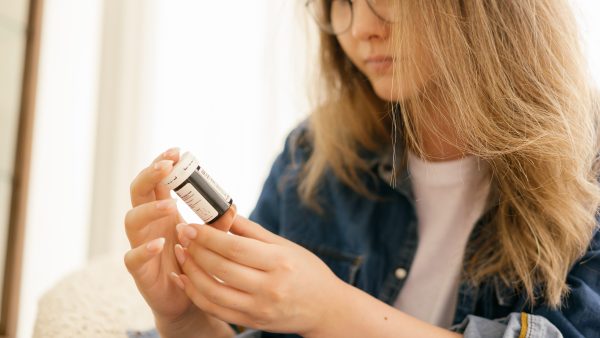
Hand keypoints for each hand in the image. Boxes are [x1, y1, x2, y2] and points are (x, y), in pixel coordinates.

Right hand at [123, 148, 235, 332]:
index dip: (161, 164)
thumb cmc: (195, 263)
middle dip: (150, 176)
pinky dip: (143, 250)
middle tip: (166, 166)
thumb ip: (218, 224)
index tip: (175, 152)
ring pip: (131, 220)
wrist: (186, 301)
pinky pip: (132, 258)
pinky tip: (159, 244)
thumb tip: (231, 206)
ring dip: (150, 209)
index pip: (156, 181)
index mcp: (163, 212)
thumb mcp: (210, 240)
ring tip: (170, 204)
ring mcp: (140, 246)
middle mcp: (148, 225)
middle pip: (138, 192)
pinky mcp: (140, 272)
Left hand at [172, 216, 344, 335]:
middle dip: (195, 249)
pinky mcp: (252, 321)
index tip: (191, 224)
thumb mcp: (285, 246)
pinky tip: (186, 278)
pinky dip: (196, 293)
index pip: (235, 248)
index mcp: (279, 262)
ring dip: (190, 271)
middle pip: (221, 267)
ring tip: (181, 253)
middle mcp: (270, 287)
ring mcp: (260, 308)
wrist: (326, 308)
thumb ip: (252, 231)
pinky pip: (215, 309)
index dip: (208, 236)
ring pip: (213, 291)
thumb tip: (224, 212)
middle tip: (181, 233)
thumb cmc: (307, 271)